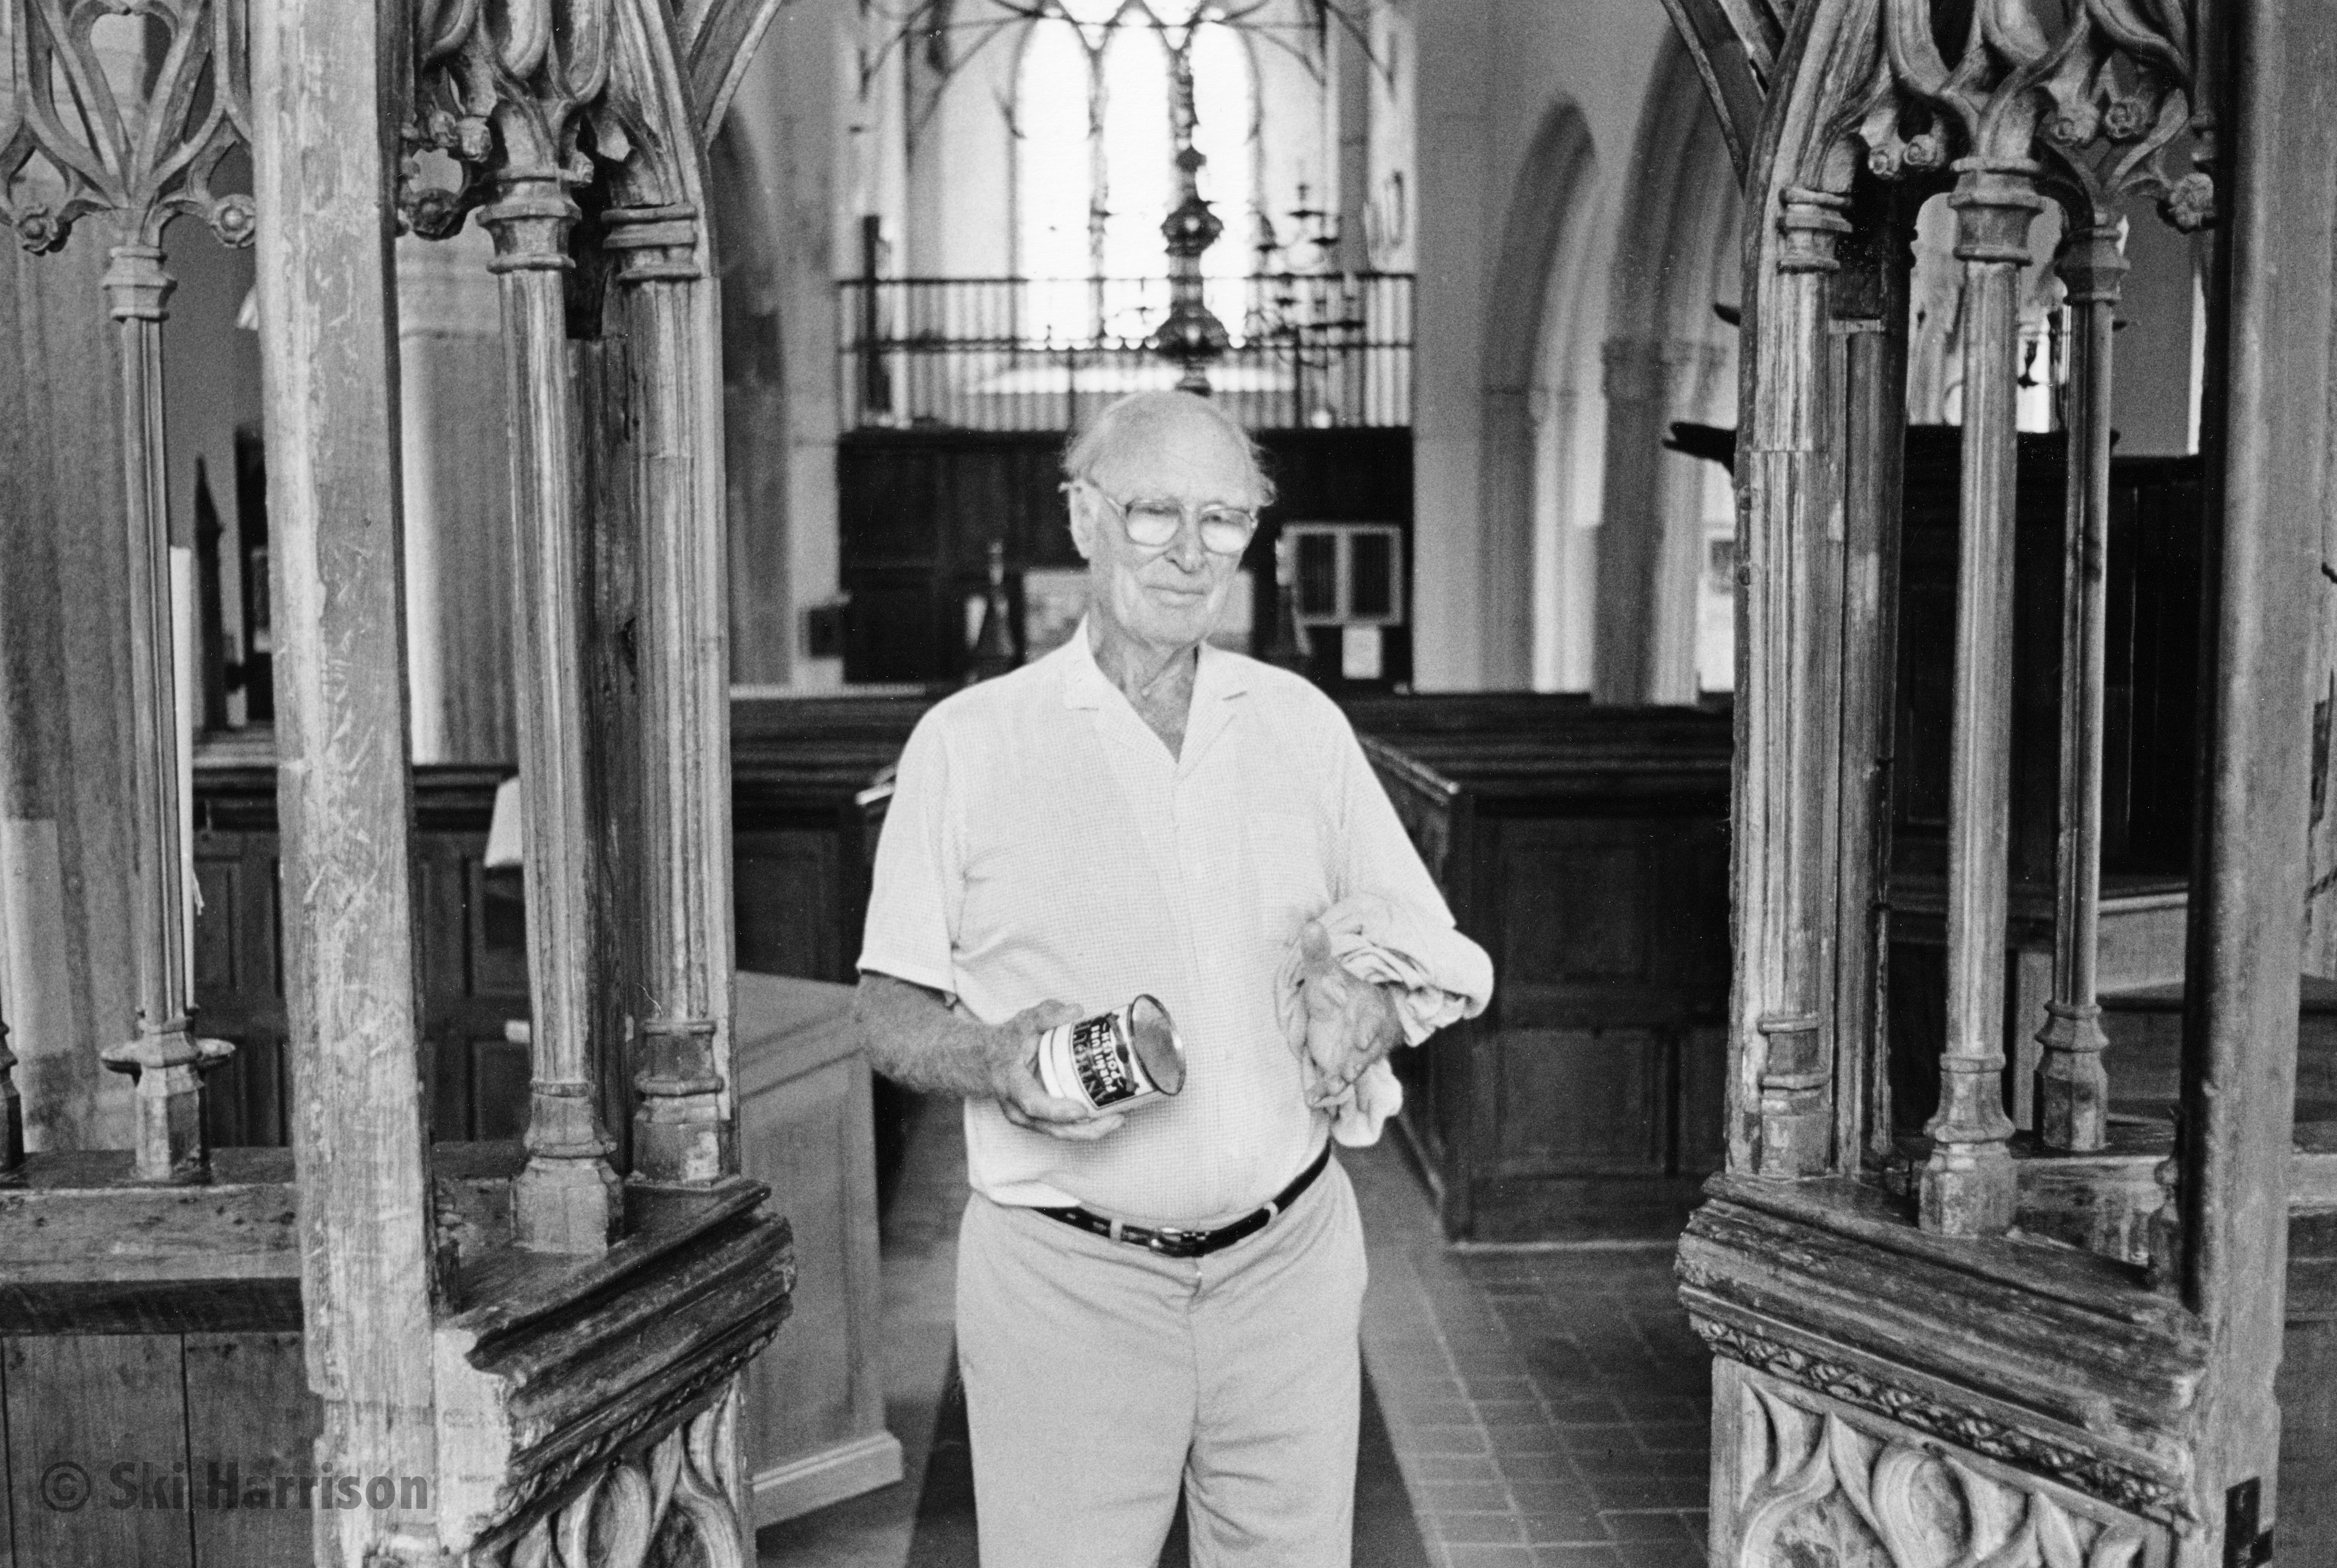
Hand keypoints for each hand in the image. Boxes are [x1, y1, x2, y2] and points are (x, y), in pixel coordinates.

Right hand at [983, 1000, 1128, 1141]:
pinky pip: (1063, 1129)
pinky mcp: (1039, 1121)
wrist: (989, 1060)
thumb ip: (1047, 1014)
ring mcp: (1028, 1119)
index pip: (1033, 1103)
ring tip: (1119, 1119)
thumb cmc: (1009, 1042)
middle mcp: (1017, 1108)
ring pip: (1060, 1133)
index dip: (1057, 1111)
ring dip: (1090, 1131)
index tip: (1082, 1110)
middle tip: (1116, 1118)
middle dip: (1086, 1129)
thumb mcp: (1024, 1021)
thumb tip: (1076, 1011)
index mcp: (1011, 1084)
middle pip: (1053, 1128)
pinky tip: (1108, 1117)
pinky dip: (1085, 1127)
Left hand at [1292, 921, 1403, 1108]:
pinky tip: (1311, 1098)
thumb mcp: (1327, 973)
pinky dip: (1324, 1091)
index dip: (1368, 1030)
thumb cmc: (1342, 991)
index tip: (1361, 1038)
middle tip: (1348, 1073)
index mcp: (1369, 1010)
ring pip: (1353, 1070)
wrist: (1353, 1013)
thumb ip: (1318, 952)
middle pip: (1367, 1052)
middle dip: (1358, 1062)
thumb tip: (1311, 925)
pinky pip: (1336, 1083)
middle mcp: (1366, 1036)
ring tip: (1327, 1092)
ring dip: (1341, 1081)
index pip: (1373, 1021)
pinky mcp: (1342, 1068)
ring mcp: (1355, 1055)